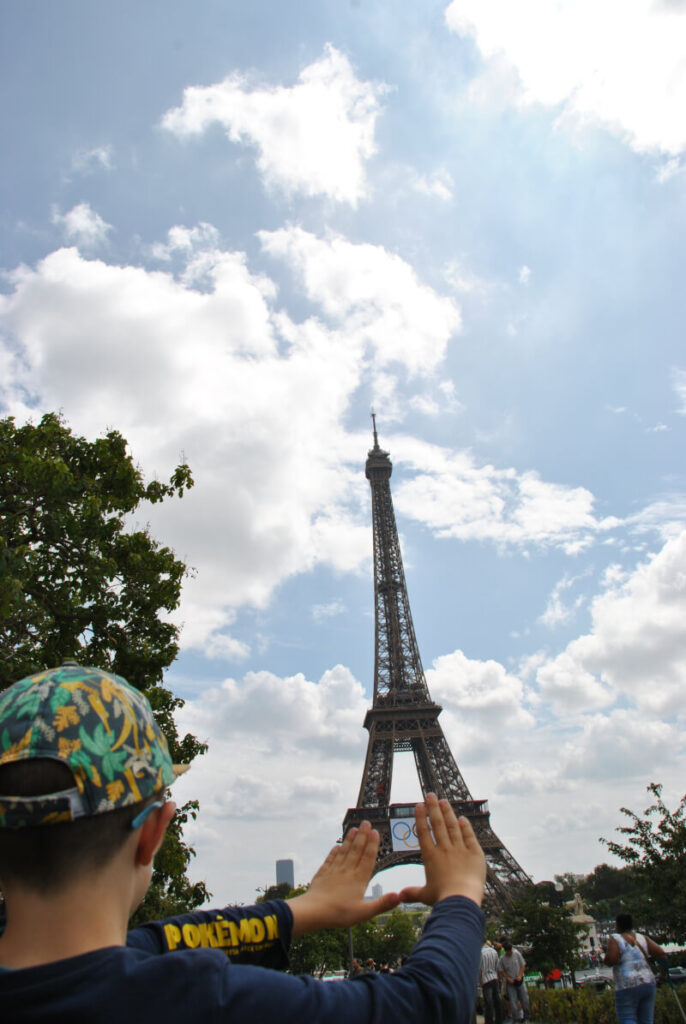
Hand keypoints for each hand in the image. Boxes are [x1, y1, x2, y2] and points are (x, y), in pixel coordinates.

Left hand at [287, 821, 400, 936]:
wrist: (314, 911)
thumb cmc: (340, 914)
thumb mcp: (364, 913)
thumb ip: (382, 904)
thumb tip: (399, 896)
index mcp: (359, 879)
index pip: (367, 858)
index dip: (372, 844)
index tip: (375, 831)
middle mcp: (347, 871)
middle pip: (356, 850)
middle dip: (362, 836)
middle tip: (365, 822)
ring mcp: (334, 871)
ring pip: (343, 852)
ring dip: (349, 840)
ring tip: (353, 829)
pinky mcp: (322, 875)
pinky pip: (329, 860)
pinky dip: (333, 852)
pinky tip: (336, 847)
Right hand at [397, 794, 485, 906]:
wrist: (461, 899)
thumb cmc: (442, 898)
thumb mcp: (425, 895)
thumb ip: (413, 892)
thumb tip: (400, 896)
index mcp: (430, 857)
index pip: (423, 832)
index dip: (420, 818)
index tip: (419, 805)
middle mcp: (444, 849)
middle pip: (438, 824)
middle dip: (433, 808)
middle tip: (430, 795)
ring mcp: (460, 849)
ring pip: (452, 826)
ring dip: (447, 813)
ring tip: (443, 801)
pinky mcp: (474, 853)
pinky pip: (469, 837)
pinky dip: (466, 827)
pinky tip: (462, 819)